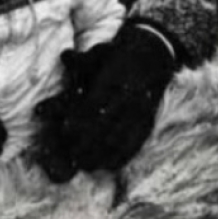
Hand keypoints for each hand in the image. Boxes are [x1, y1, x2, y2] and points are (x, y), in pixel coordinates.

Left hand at [37, 24, 175, 176]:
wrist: (153, 56)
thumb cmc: (119, 56)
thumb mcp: (100, 52)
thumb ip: (81, 60)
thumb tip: (64, 55)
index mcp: (115, 79)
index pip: (95, 103)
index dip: (79, 118)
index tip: (65, 129)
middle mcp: (128, 97)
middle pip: (105, 125)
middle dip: (87, 142)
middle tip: (71, 154)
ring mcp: (140, 111)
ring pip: (120, 138)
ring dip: (101, 154)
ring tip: (84, 164)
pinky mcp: (148, 121)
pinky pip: (135, 143)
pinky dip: (121, 157)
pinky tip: (107, 166)